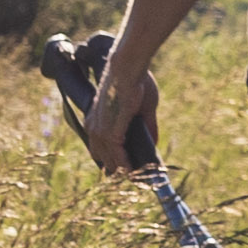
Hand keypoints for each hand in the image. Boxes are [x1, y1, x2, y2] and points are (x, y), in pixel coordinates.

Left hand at [89, 47, 159, 172]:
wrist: (128, 68)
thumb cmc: (136, 82)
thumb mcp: (143, 108)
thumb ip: (147, 126)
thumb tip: (154, 143)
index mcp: (97, 119)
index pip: (99, 147)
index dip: (111, 160)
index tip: (122, 171)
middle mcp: (94, 127)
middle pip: (103, 157)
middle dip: (117, 169)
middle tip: (132, 179)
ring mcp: (101, 131)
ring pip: (109, 159)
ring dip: (122, 171)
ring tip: (136, 179)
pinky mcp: (110, 132)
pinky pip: (117, 155)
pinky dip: (126, 165)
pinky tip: (135, 172)